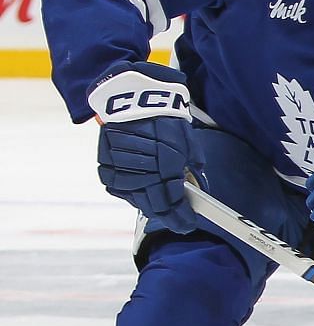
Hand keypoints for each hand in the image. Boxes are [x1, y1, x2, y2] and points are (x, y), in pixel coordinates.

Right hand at [89, 62, 199, 232]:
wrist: (133, 100)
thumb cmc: (165, 119)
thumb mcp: (188, 142)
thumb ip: (193, 167)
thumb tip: (196, 186)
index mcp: (166, 166)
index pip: (172, 203)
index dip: (181, 218)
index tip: (188, 225)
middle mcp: (142, 171)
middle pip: (153, 206)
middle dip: (168, 215)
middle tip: (178, 219)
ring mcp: (120, 170)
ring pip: (135, 199)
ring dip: (149, 202)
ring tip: (160, 201)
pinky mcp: (105, 165)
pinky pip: (119, 188)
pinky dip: (131, 191)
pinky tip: (142, 188)